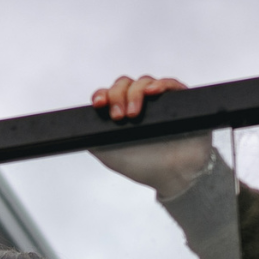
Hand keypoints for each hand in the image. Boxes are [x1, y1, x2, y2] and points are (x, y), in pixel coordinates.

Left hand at [89, 75, 211, 198]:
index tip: (99, 104)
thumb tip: (78, 129)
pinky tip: (153, 92)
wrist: (173, 177)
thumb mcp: (109, 155)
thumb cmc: (144, 166)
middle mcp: (140, 103)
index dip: (102, 95)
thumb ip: (94, 139)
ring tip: (134, 115)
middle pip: (124, 84)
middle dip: (117, 96)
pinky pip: (170, 84)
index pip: (109, 94)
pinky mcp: (180, 100)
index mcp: (122, 112)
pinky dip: (161, 84)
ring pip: (143, 82)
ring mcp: (160, 100)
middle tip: (119, 117)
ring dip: (135, 94)